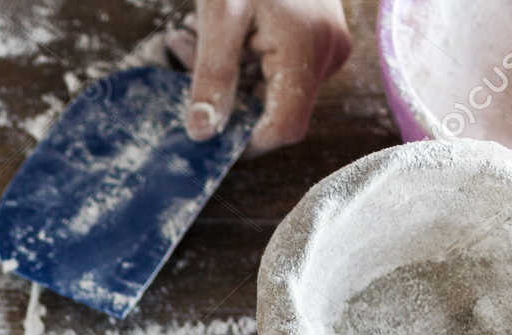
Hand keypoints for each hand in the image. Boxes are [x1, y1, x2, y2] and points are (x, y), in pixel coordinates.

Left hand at [173, 0, 351, 153]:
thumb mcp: (220, 16)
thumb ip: (213, 76)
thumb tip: (202, 132)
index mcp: (308, 51)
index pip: (284, 128)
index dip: (244, 141)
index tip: (204, 131)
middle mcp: (329, 55)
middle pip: (275, 109)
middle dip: (224, 97)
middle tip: (183, 54)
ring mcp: (329, 47)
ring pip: (272, 89)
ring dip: (227, 75)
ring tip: (189, 35)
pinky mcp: (320, 39)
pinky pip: (279, 69)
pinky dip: (243, 61)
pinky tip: (219, 33)